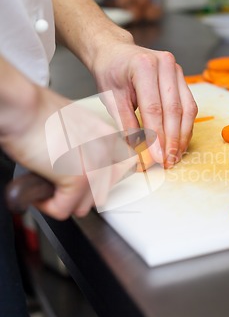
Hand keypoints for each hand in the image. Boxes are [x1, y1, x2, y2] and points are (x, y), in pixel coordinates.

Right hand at [1, 84, 135, 219]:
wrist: (21, 107)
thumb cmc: (36, 112)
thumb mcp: (72, 124)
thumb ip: (85, 145)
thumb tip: (81, 164)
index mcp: (107, 137)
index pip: (119, 172)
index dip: (96, 181)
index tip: (81, 182)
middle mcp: (106, 152)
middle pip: (100, 193)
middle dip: (77, 193)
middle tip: (57, 181)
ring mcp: (95, 167)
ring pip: (83, 206)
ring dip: (62, 199)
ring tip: (46, 181)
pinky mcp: (78, 180)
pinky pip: (63, 210)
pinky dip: (47, 204)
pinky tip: (39, 188)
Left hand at [91, 40, 197, 167]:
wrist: (115, 52)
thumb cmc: (111, 73)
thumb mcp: (112, 99)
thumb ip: (126, 125)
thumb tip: (138, 153)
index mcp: (143, 66)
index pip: (153, 108)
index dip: (156, 136)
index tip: (157, 158)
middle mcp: (165, 64)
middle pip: (173, 109)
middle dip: (172, 140)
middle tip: (168, 162)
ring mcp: (176, 70)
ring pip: (187, 109)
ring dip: (182, 136)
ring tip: (175, 156)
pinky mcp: (182, 78)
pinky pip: (189, 105)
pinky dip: (185, 126)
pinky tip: (180, 142)